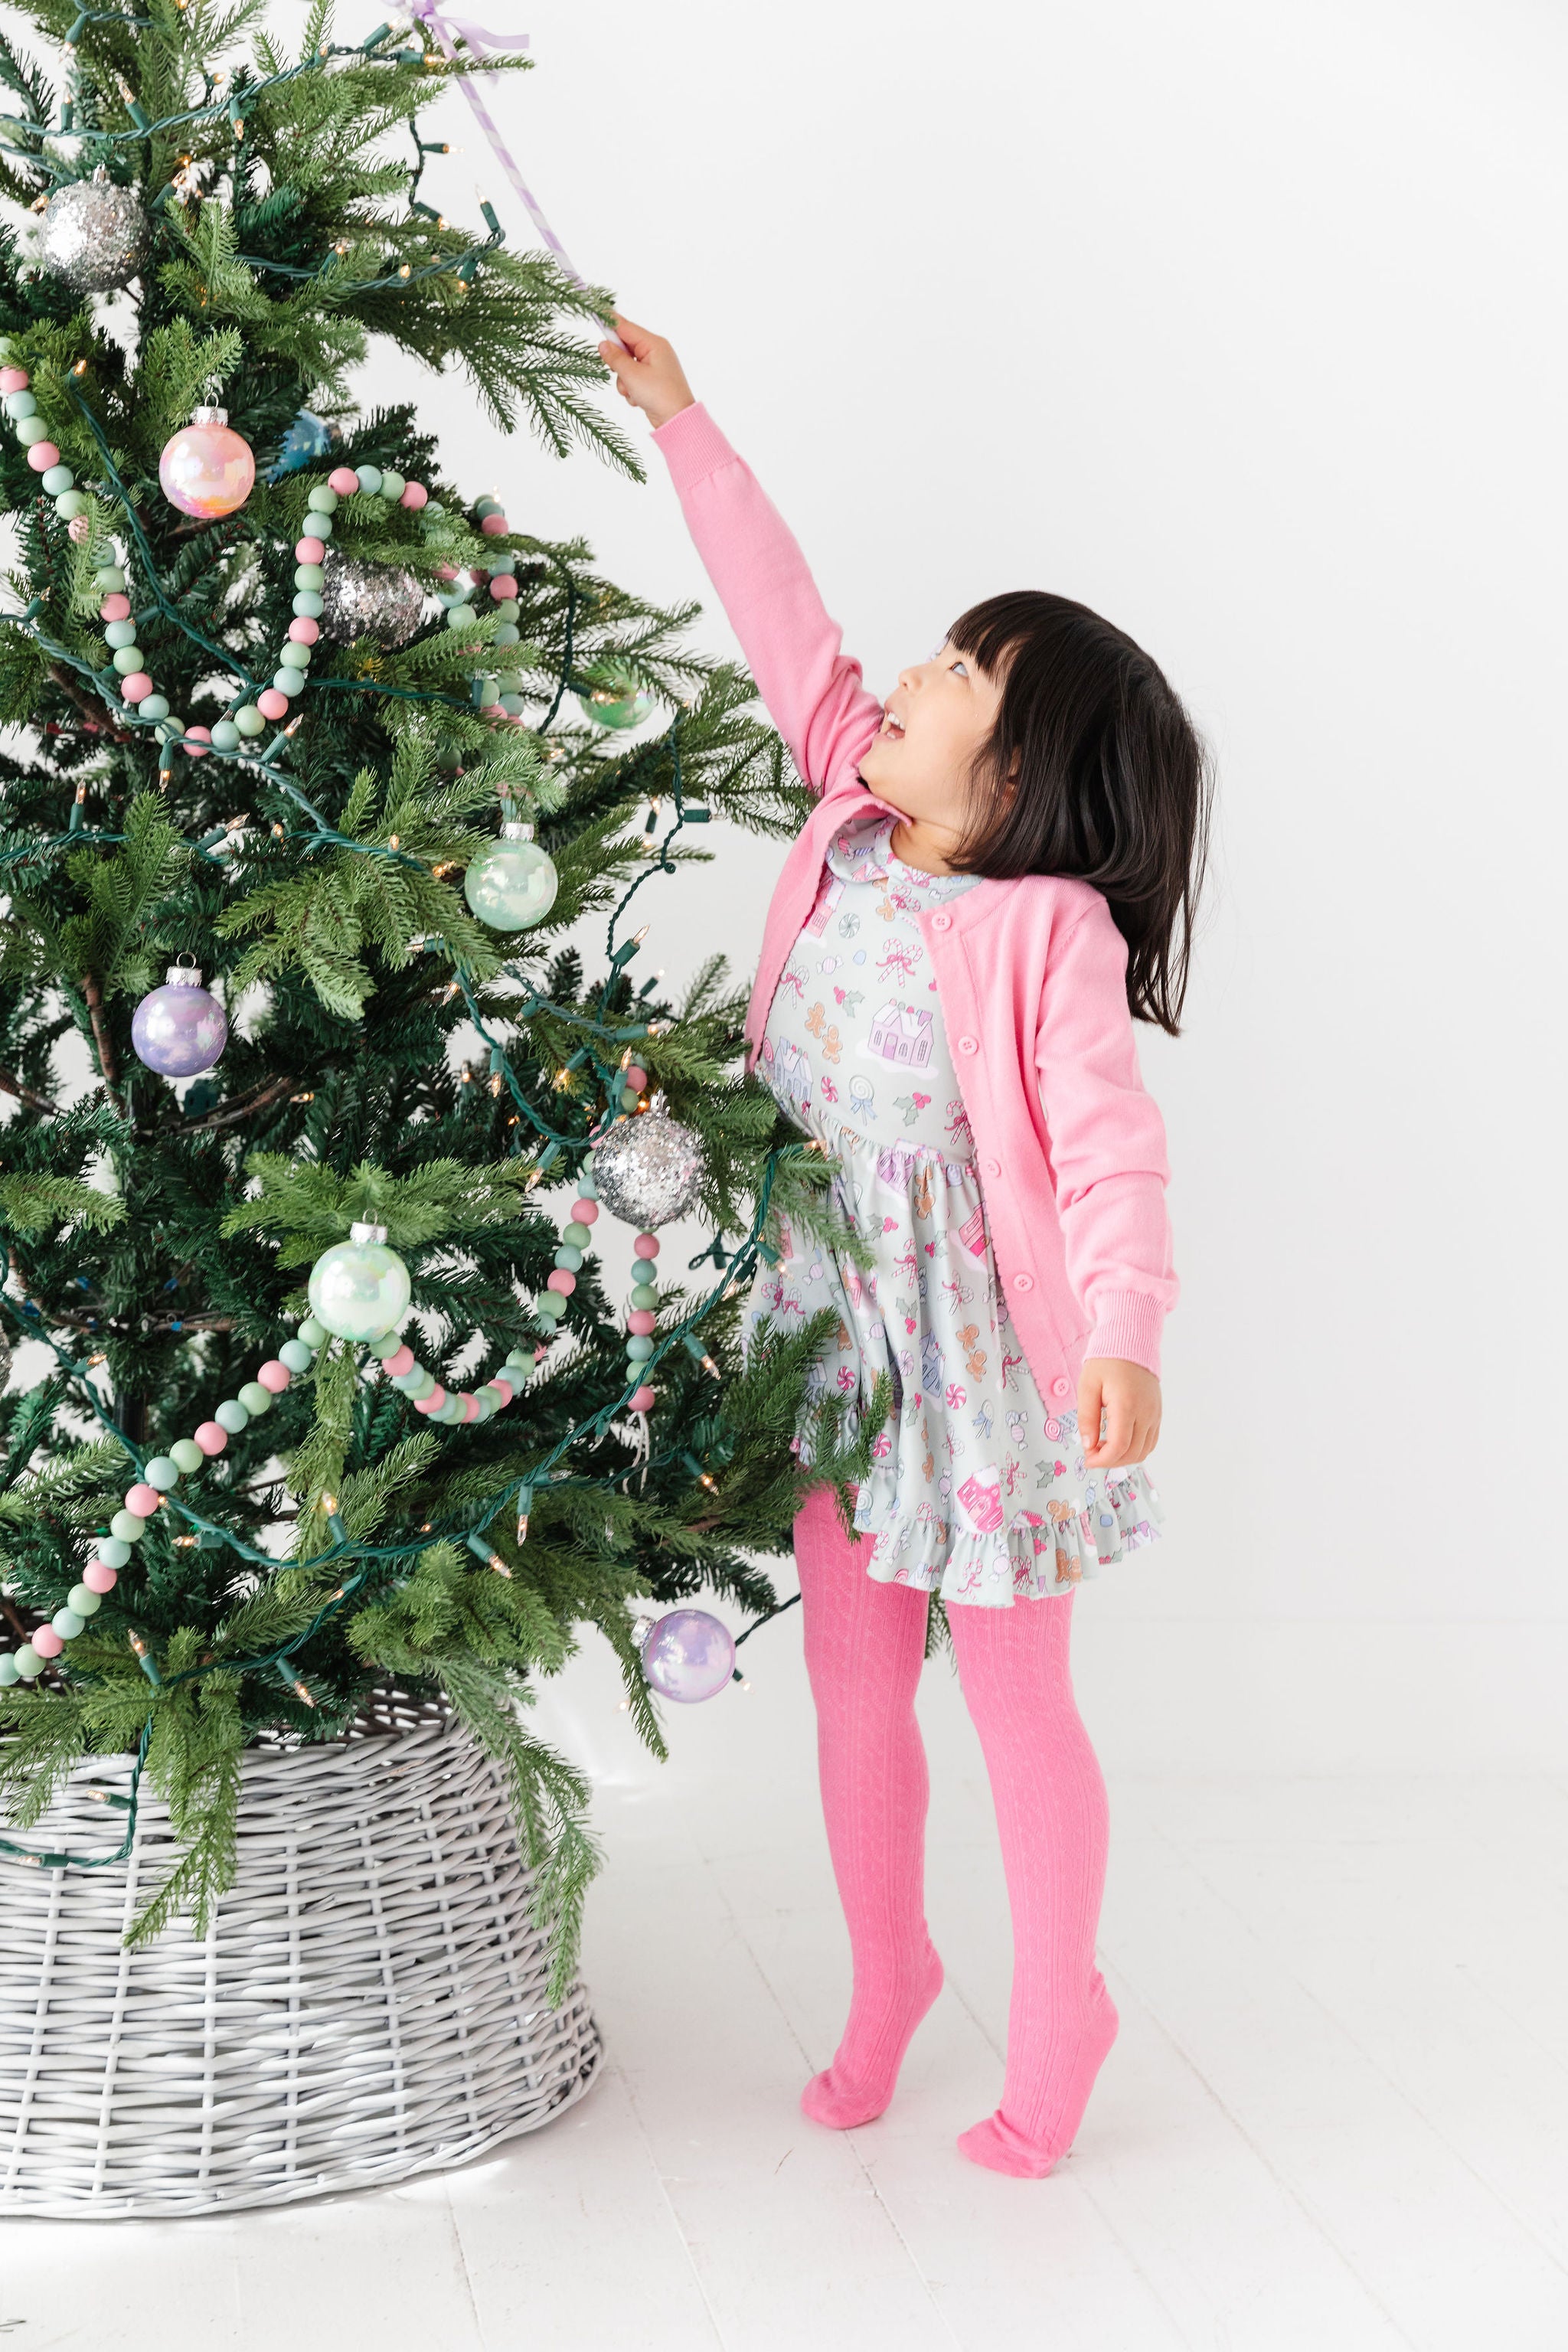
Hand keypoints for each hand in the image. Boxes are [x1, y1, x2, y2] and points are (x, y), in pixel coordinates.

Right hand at [598, 313, 695, 430]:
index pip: (626, 327)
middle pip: (625, 348)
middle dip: (619, 364)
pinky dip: (631, 389)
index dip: (610, 323)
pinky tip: (638, 399)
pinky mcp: (651, 381)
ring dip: (624, 381)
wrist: (677, 420)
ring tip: (633, 392)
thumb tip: (603, 345)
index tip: (595, 313)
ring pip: (626, 366)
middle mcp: (654, 352)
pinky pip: (632, 379)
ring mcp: (653, 367)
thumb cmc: (660, 395)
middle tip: (620, 373)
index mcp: (654, 344)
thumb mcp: (632, 375)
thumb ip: (615, 358)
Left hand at [1077, 1357, 1160, 1468]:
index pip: (1119, 1447)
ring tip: (1103, 1448)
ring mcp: (1155, 1415)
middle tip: (1092, 1453)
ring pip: (1143, 1451)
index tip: (1087, 1459)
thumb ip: (1087, 1418)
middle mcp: (1146, 1413)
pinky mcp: (1157, 1414)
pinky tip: (1118, 1443)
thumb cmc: (1106, 1362)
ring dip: (1123, 1458)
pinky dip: (1135, 1450)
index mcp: (1126, 1405)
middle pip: (1132, 1453)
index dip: (1102, 1460)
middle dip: (1110, 1461)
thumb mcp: (1088, 1387)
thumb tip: (1088, 1446)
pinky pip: (1150, 1442)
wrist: (1131, 1344)